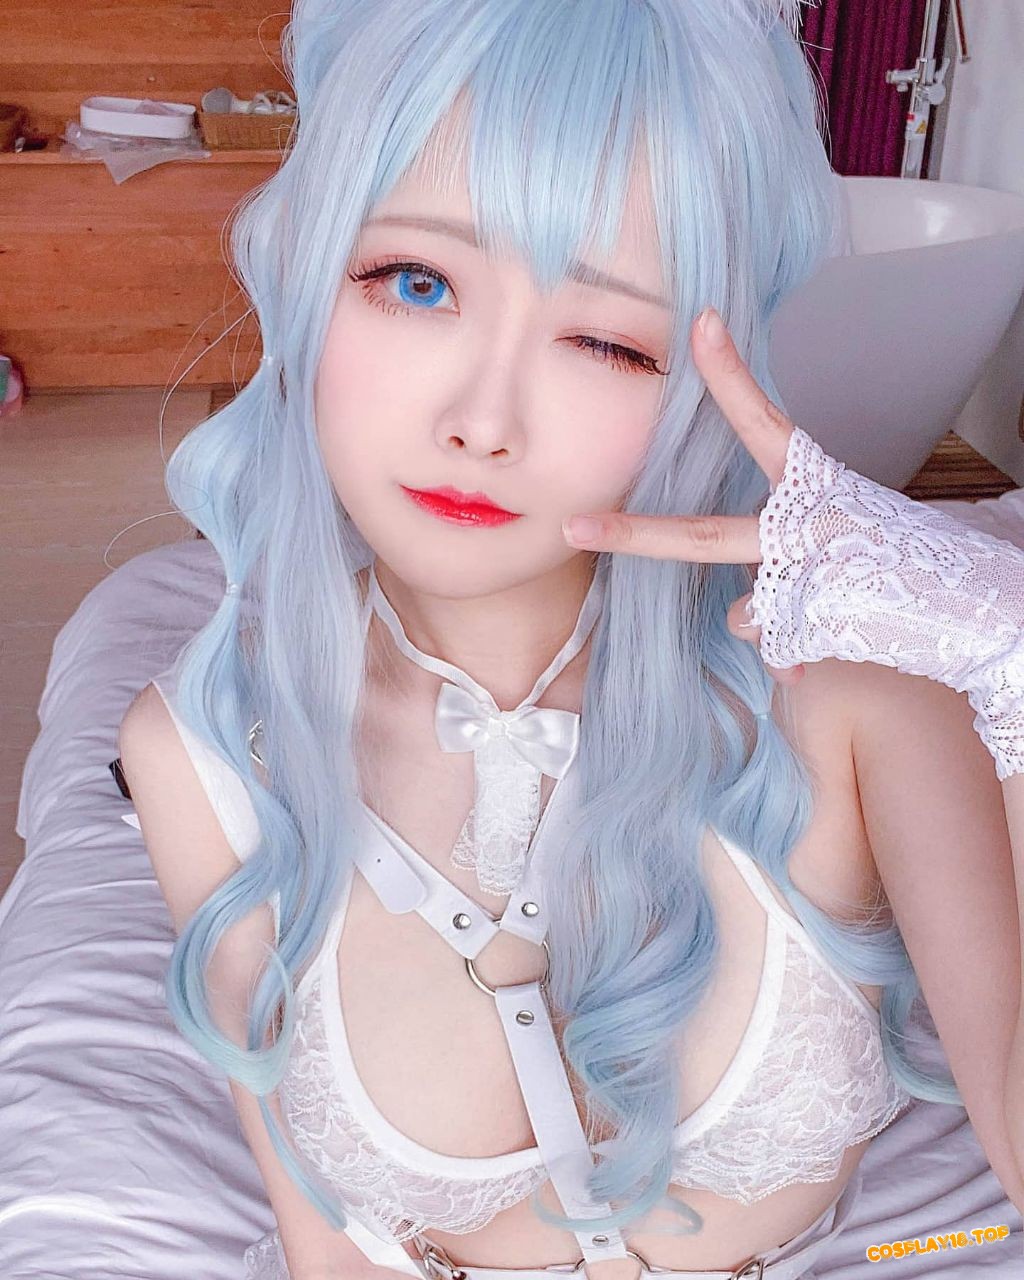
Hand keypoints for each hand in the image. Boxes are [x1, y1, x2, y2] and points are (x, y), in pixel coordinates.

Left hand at [561, 307, 1023, 779]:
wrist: (987, 605)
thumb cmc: (909, 563)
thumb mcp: (843, 538)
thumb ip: (782, 565)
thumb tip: (743, 621)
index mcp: (820, 484)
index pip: (765, 423)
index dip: (729, 377)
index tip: (701, 325)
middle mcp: (808, 524)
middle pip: (700, 536)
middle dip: (632, 536)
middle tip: (574, 528)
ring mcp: (809, 577)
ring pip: (744, 610)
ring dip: (775, 616)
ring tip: (834, 605)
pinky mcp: (816, 625)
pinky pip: (774, 643)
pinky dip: (798, 651)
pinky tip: (838, 639)